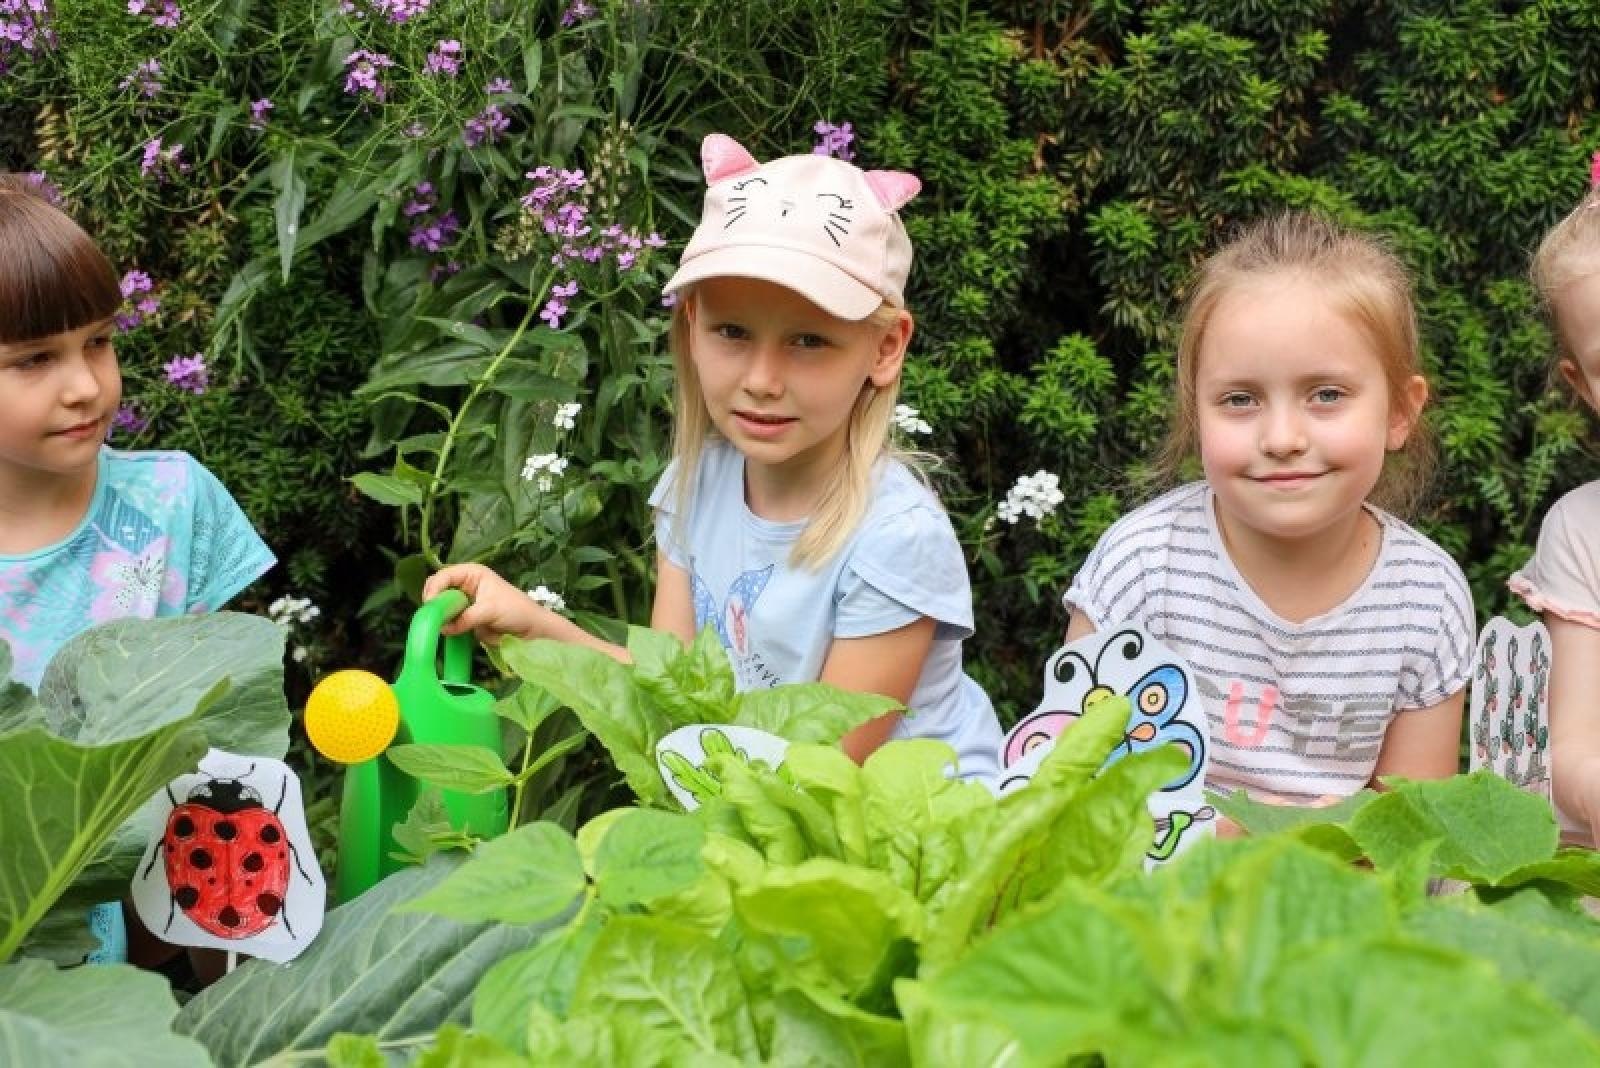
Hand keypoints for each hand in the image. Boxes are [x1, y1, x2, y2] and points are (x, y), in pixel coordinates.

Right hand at [423, 563, 554, 643]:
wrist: (531, 630)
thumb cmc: (516, 610)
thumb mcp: (490, 610)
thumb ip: (466, 617)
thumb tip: (444, 628)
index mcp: (472, 574)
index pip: (445, 575)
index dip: (434, 588)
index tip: (429, 604)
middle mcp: (464, 585)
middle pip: (438, 589)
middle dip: (433, 601)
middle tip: (431, 616)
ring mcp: (463, 602)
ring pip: (440, 605)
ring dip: (436, 614)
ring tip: (436, 624)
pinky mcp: (464, 618)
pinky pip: (447, 620)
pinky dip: (443, 624)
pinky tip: (442, 630)